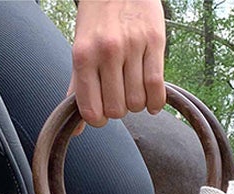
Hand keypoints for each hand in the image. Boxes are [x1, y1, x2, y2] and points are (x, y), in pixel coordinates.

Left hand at [69, 0, 165, 128]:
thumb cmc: (98, 22)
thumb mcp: (81, 52)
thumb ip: (78, 90)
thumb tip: (75, 131)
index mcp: (83, 56)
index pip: (92, 111)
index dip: (99, 119)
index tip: (103, 112)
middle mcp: (107, 51)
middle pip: (117, 110)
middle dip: (120, 109)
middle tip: (120, 96)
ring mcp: (132, 46)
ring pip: (137, 102)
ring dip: (138, 104)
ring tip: (134, 91)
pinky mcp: (155, 41)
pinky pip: (157, 87)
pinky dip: (156, 102)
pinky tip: (153, 101)